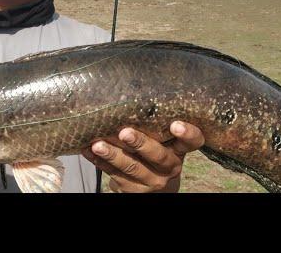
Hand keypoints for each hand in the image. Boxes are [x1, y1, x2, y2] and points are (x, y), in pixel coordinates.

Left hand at [82, 121, 203, 192]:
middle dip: (140, 143)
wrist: (151, 186)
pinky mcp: (133, 190)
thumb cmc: (154, 151)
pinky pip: (114, 174)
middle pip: (157, 155)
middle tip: (124, 132)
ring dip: (112, 155)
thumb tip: (127, 90)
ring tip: (98, 145)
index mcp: (179, 150)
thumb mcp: (162, 141)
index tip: (176, 124)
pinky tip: (87, 151)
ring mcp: (151, 180)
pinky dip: (99, 162)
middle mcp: (169, 167)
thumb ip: (154, 124)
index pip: (192, 142)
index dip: (187, 134)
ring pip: (132, 167)